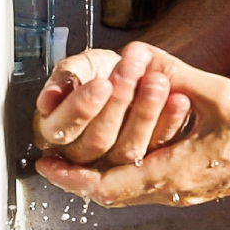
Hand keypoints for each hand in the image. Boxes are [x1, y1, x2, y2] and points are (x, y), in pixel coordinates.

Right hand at [33, 42, 191, 165]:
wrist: (130, 77)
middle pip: (96, 141)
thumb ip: (68, 75)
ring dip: (145, 113)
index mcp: (57, 130)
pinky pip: (157, 151)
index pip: (61, 129)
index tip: (103, 84)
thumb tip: (51, 97)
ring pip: (127, 151)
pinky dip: (169, 123)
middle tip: (132, 72)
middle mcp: (82, 153)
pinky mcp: (145, 164)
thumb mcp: (83, 65)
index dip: (81, 108)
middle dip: (118, 103)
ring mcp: (114, 162)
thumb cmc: (102, 71)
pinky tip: (179, 100)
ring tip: (158, 81)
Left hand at [34, 43, 229, 205]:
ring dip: (102, 174)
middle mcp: (177, 190)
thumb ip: (172, 73)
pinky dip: (126, 169)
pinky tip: (123, 147)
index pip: (108, 187)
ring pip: (130, 192)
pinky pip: (149, 184)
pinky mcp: (196, 183)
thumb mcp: (216, 92)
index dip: (72, 178)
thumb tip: (139, 54)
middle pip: (112, 195)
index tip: (46, 165)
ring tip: (78, 154)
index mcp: (176, 173)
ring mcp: (187, 190)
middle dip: (79, 178)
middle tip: (53, 161)